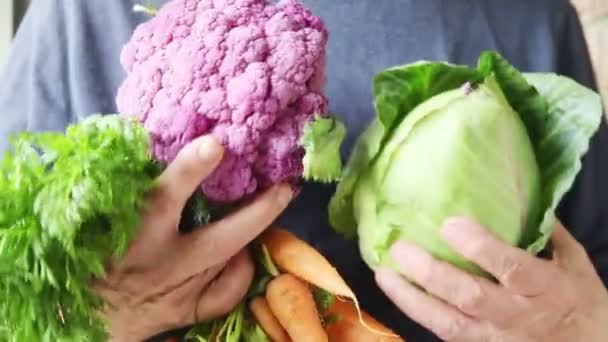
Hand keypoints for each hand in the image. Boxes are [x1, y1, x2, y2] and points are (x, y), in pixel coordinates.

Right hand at [92, 136, 293, 340]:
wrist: (83, 318)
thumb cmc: (92, 255)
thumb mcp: (100, 217)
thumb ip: (132, 189)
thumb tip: (159, 143)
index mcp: (136, 234)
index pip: (164, 197)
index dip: (191, 170)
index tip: (216, 144)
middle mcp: (163, 264)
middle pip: (221, 238)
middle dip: (257, 212)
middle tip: (285, 187)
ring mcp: (181, 291)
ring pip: (233, 263)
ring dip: (255, 234)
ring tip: (273, 204)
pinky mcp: (188, 312)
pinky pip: (227, 293)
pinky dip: (240, 272)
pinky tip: (240, 255)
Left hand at [375, 217, 607, 341]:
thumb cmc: (580, 301)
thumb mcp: (575, 262)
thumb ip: (546, 230)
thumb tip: (515, 192)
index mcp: (545, 287)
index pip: (511, 268)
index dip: (480, 247)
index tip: (449, 223)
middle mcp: (518, 315)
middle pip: (470, 296)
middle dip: (431, 273)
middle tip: (400, 248)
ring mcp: (497, 337)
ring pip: (449, 323)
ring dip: (412, 299)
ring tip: (383, 274)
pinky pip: (446, 334)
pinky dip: (419, 314)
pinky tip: (397, 293)